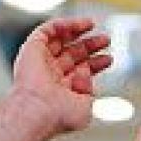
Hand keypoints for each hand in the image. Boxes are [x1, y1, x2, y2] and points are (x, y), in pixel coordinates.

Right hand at [8, 18, 111, 135]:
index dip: (95, 64)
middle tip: (106, 40)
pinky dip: (63, 24)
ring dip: (76, 30)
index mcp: (61, 90)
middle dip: (89, 46)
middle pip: (72, 54)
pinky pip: (47, 30)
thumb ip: (89, 91)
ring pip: (59, 40)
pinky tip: (80, 24)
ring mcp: (40, 62)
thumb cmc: (59, 115)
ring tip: (93, 24)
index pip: (80, 71)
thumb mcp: (85, 107)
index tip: (109, 58)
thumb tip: (86, 72)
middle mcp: (49, 75)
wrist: (39, 111)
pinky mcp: (31, 49)